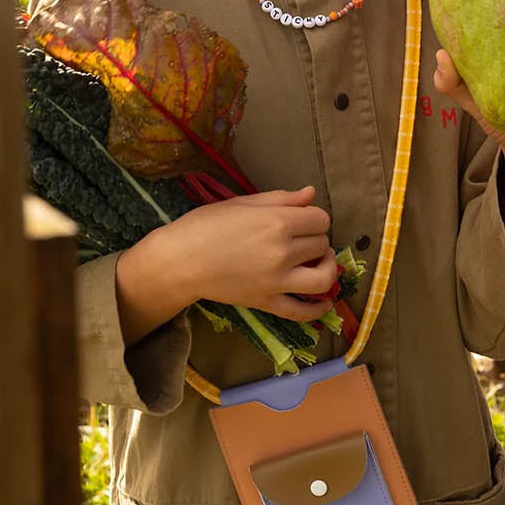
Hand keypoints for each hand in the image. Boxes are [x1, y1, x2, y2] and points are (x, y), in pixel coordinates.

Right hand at [117, 186, 338, 341]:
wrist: (178, 261)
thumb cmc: (204, 225)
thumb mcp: (242, 203)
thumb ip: (280, 199)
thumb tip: (311, 193)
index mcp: (277, 222)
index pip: (320, 219)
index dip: (313, 218)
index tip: (301, 220)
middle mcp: (282, 252)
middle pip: (321, 244)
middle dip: (315, 238)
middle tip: (299, 238)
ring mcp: (276, 281)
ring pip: (323, 277)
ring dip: (326, 268)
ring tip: (318, 262)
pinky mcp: (267, 302)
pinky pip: (301, 311)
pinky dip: (318, 309)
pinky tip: (325, 301)